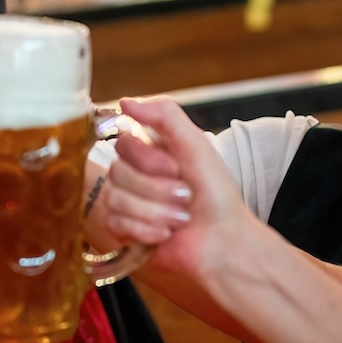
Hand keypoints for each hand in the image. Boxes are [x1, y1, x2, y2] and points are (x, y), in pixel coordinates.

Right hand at [114, 97, 258, 283]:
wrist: (224, 240)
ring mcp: (129, 204)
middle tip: (184, 196)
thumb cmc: (216, 195)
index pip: (123, 143)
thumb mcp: (196, 145)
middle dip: (157, 189)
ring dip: (156, 211)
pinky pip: (117, 223)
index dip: (149, 159)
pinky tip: (166, 234)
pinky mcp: (126, 231)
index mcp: (150, 153)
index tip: (176, 169)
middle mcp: (136, 176)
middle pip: (117, 172)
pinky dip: (147, 230)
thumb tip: (126, 102)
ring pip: (117, 199)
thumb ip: (164, 115)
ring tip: (180, 218)